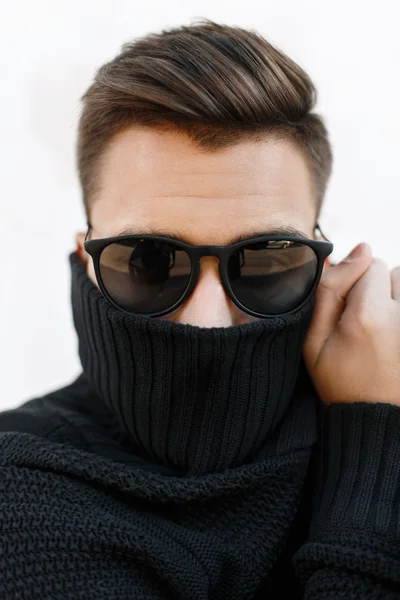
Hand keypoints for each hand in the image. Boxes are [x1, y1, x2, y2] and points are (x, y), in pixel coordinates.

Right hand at [303, 242, 399, 405]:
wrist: (373, 418)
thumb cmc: (339, 380)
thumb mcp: (314, 340)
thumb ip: (331, 289)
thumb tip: (361, 248)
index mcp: (367, 315)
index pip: (372, 263)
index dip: (355, 282)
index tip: (349, 310)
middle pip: (394, 272)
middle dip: (378, 289)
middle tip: (366, 323)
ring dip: (395, 300)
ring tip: (383, 330)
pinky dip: (398, 313)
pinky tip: (391, 336)